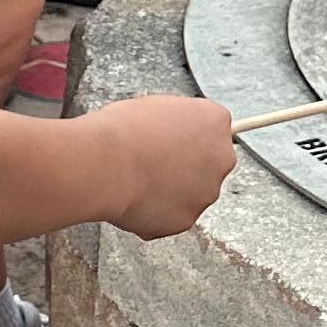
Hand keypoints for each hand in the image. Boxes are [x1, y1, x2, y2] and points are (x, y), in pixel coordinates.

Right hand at [91, 94, 237, 238]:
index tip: (169, 141)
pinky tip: (133, 200)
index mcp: (214, 120)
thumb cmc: (121, 131)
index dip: (185, 137)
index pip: (211, 130)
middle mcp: (220, 157)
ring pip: (190, 194)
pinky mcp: (188, 220)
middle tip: (152, 164)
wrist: (106, 164)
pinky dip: (155, 213)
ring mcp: (207, 192)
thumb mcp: (154, 107)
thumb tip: (171, 134)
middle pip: (207, 165)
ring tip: (136, 182)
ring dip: (170, 192)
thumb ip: (175, 123)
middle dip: (185, 167)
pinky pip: (172, 217)